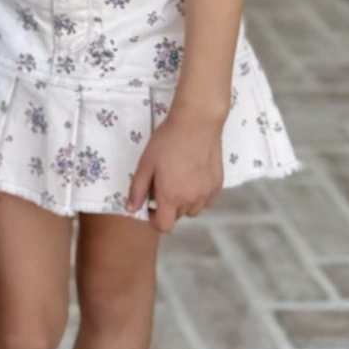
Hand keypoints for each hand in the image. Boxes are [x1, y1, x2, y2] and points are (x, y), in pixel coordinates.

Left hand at [126, 108, 223, 231]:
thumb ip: (137, 189)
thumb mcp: (146, 164)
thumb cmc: (167, 141)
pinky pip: (206, 200)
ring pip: (193, 210)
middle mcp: (191, 200)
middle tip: (162, 186)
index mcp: (171, 196)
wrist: (197, 123)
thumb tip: (131, 209)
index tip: (150, 207)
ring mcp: (207, 193)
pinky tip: (193, 177)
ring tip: (179, 181)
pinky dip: (198, 195)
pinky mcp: (218, 184)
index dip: (154, 221)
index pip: (164, 226)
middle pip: (177, 216)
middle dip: (167, 207)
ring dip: (184, 203)